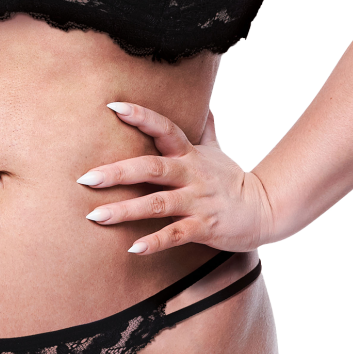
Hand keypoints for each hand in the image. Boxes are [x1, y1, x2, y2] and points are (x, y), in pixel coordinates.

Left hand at [76, 102, 271, 254]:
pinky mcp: (204, 227)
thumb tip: (204, 105)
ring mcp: (197, 201)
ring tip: (95, 216)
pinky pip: (176, 234)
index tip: (113, 106)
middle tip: (86, 179)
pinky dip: (155, 242)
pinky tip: (133, 248)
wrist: (266, 209)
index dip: (141, 116)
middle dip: (117, 173)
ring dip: (125, 210)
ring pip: (157, 204)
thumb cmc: (233, 180)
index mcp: (190, 154)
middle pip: (151, 168)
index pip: (164, 128)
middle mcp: (191, 174)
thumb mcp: (218, 151)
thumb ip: (206, 129)